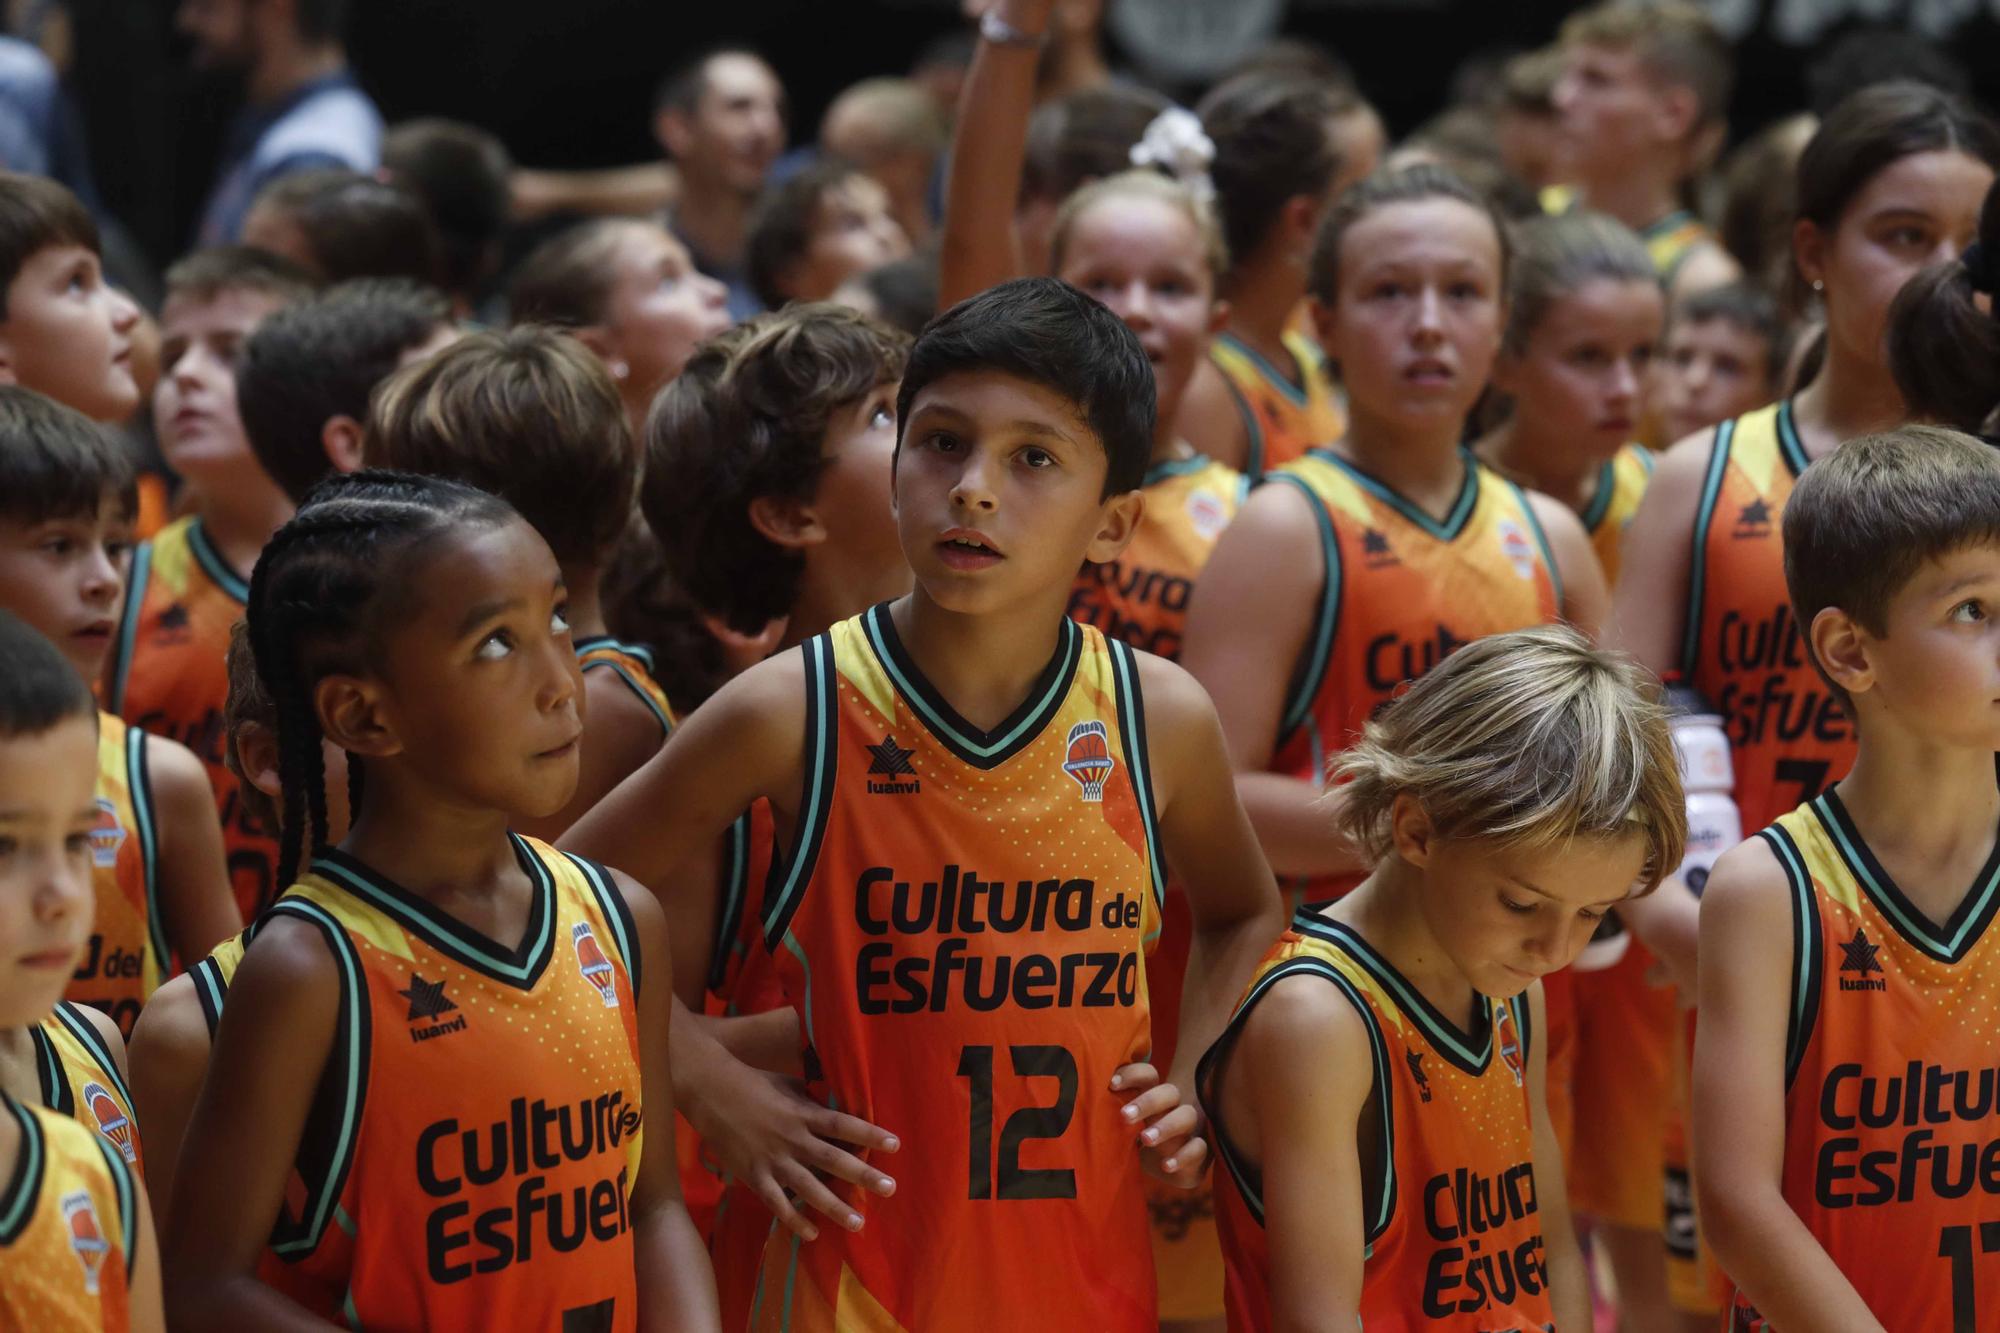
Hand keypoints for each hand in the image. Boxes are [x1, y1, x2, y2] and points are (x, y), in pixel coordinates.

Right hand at [689, 1059, 897, 1241]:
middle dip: (863, 1175)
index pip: (843, 1125)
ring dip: (834, 1207)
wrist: (710, 1091)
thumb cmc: (753, 1083)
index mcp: (803, 1113)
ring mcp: (773, 1160)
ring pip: (809, 1188)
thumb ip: (811, 1101)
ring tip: (858, 1222)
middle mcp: (792, 1138)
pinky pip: (777, 1203)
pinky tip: (812, 1234)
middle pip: (833, 1159)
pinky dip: (794, 1219)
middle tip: (890, 1188)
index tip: (895, 1144)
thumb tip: (837, 1107)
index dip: (869, 1133)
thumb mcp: (788, 1085)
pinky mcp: (754, 1176)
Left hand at [1114, 1062, 1208, 1188]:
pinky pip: (1199, 1148)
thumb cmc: (1141, 1139)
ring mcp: (1191, 1127)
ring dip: (1165, 1126)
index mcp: (1154, 1095)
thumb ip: (1112, 1112)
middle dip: (1147, 1102)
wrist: (1169, 1168)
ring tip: (1145, 1139)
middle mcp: (1175, 1106)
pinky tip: (1166, 1165)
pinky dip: (1183, 1156)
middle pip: (1168, 1092)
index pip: (1148, 1075)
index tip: (1111, 1084)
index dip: (1132, 1074)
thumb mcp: (1127, 1125)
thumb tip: (1079, 1101)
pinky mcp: (1201, 1150)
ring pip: (1186, 1117)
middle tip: (1124, 1116)